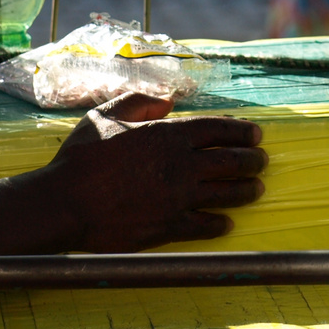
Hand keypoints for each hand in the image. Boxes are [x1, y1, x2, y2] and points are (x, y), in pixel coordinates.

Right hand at [45, 93, 266, 252]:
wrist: (66, 203)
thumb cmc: (82, 158)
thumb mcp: (107, 115)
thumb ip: (140, 103)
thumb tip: (169, 101)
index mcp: (167, 134)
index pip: (218, 129)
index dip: (242, 130)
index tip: (256, 133)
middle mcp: (180, 165)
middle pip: (231, 161)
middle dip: (253, 160)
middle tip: (263, 160)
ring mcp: (178, 198)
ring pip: (226, 194)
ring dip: (246, 190)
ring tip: (258, 189)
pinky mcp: (169, 227)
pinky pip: (205, 225)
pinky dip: (220, 223)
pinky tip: (227, 222)